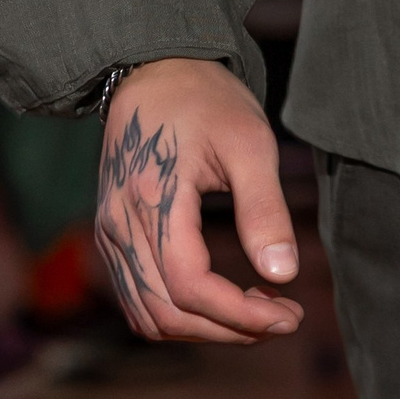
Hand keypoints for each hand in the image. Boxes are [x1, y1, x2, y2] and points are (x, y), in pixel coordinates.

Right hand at [95, 56, 303, 345]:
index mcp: (154, 199)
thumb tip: (285, 274)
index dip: (240, 315)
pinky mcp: (111, 236)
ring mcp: (110, 233)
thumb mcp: (250, 141)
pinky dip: (179, 315)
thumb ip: (264, 208)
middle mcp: (120, 225)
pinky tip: (220, 300)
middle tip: (283, 317)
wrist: (152, 69)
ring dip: (205, 329)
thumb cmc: (205, 99)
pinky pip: (137, 299)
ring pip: (149, 316)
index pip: (190, 286)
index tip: (289, 314)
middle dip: (229, 330)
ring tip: (257, 313)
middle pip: (168, 313)